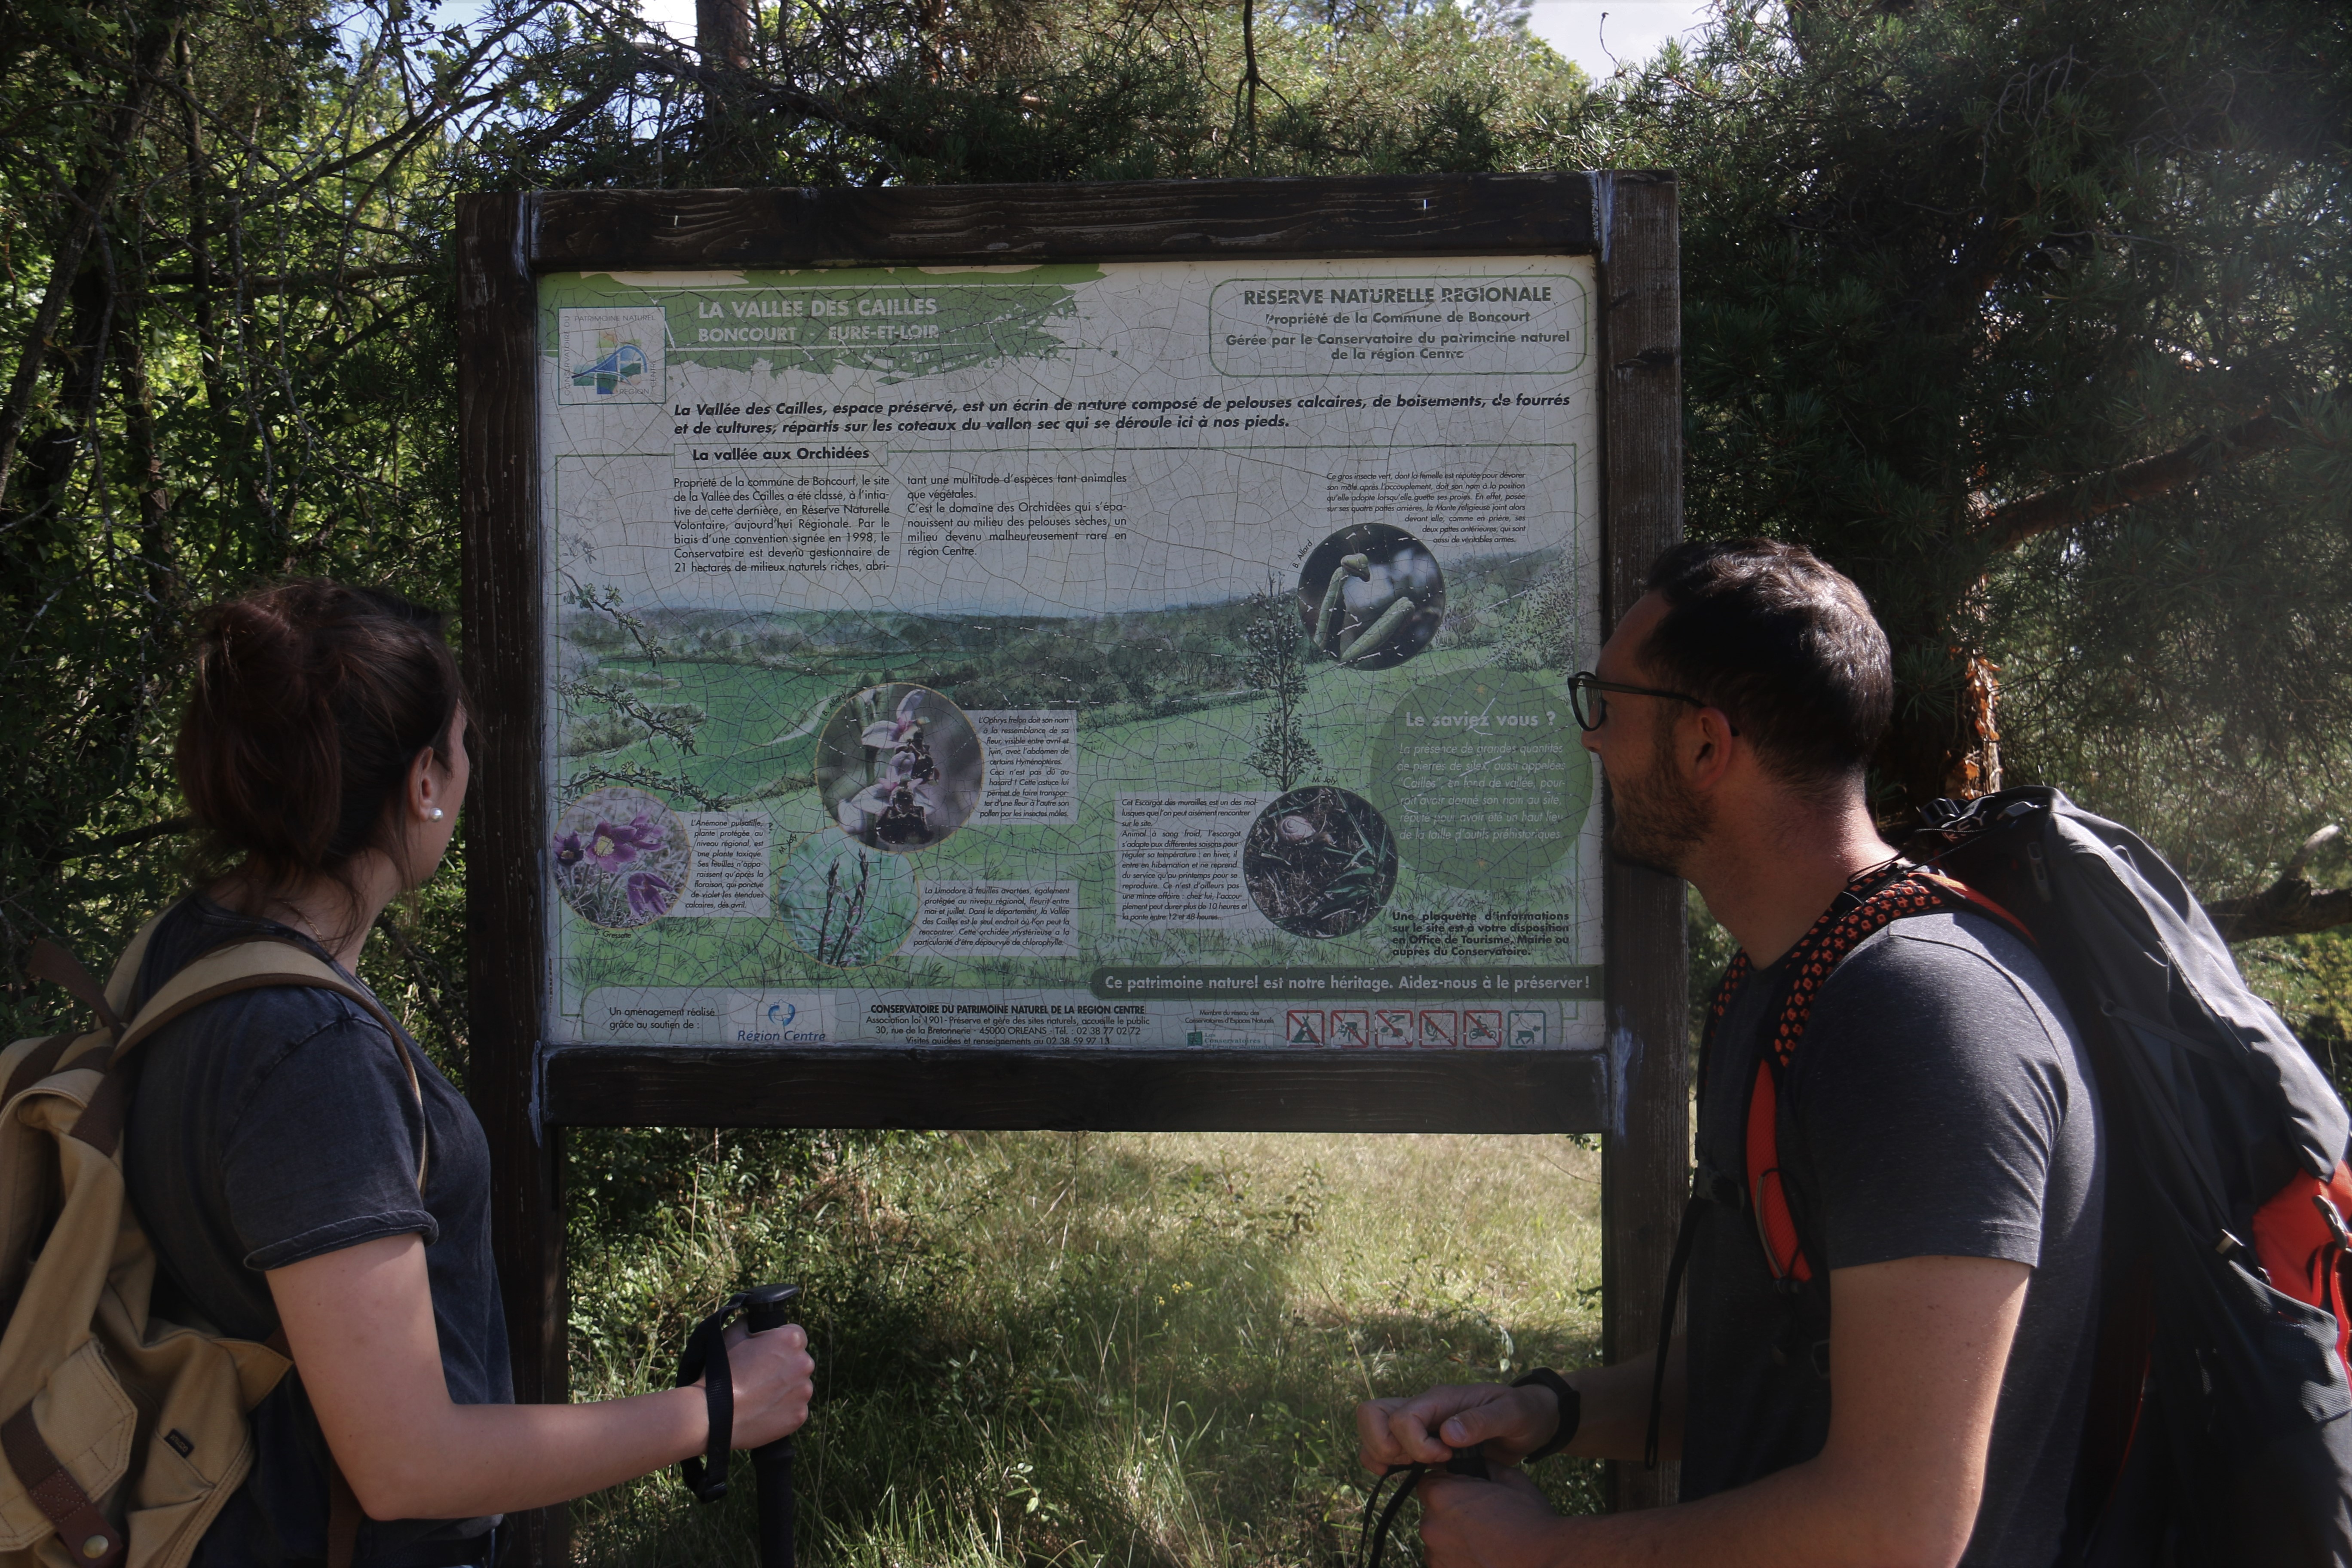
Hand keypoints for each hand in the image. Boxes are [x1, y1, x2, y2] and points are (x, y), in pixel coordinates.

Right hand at [716, 1319, 814, 1448]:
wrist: (712, 1414)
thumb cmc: (722, 1371)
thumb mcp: (732, 1334)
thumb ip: (749, 1323)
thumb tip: (753, 1321)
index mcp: (792, 1340)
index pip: (795, 1335)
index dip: (778, 1342)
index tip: (764, 1352)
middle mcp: (804, 1364)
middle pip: (799, 1360)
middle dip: (784, 1365)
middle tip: (760, 1375)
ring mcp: (804, 1392)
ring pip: (798, 1385)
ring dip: (785, 1388)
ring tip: (760, 1395)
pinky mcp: (800, 1415)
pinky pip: (795, 1408)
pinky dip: (783, 1409)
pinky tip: (763, 1410)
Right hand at [1356, 1382, 1558, 1470]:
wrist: (1531, 1421)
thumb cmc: (1524, 1412)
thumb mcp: (1512, 1413)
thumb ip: (1481, 1421)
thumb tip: (1447, 1434)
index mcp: (1441, 1398)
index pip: (1402, 1417)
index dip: (1416, 1444)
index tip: (1447, 1457)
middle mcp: (1422, 1408)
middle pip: (1371, 1415)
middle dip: (1385, 1448)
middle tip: (1418, 1464)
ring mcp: (1418, 1424)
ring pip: (1372, 1433)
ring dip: (1383, 1457)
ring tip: (1416, 1469)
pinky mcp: (1419, 1442)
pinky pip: (1384, 1449)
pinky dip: (1387, 1465)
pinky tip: (1412, 1474)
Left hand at [1419, 1466, 1558, 1567]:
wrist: (1546, 1563)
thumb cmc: (1530, 1521)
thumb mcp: (1511, 1479)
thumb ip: (1486, 1467)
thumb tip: (1479, 1462)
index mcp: (1442, 1496)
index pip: (1429, 1483)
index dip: (1448, 1485)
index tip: (1465, 1492)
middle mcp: (1431, 1526)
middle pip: (1432, 1512)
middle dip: (1451, 1512)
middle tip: (1480, 1518)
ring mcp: (1436, 1556)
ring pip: (1439, 1539)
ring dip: (1454, 1538)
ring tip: (1485, 1541)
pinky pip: (1445, 1561)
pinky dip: (1459, 1559)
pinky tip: (1483, 1557)